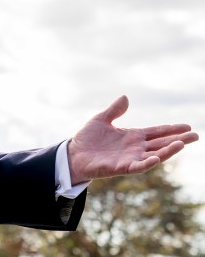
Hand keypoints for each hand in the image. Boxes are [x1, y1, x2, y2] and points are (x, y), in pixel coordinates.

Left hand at [68, 95, 198, 184]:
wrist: (73, 154)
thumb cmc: (87, 139)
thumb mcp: (101, 120)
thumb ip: (114, 110)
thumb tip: (125, 97)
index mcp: (133, 136)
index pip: (157, 132)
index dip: (171, 129)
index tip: (187, 126)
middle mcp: (135, 148)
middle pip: (161, 143)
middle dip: (178, 140)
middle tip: (196, 135)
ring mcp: (130, 158)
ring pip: (154, 155)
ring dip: (168, 151)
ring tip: (182, 144)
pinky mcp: (121, 167)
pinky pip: (137, 167)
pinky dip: (147, 163)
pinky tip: (156, 158)